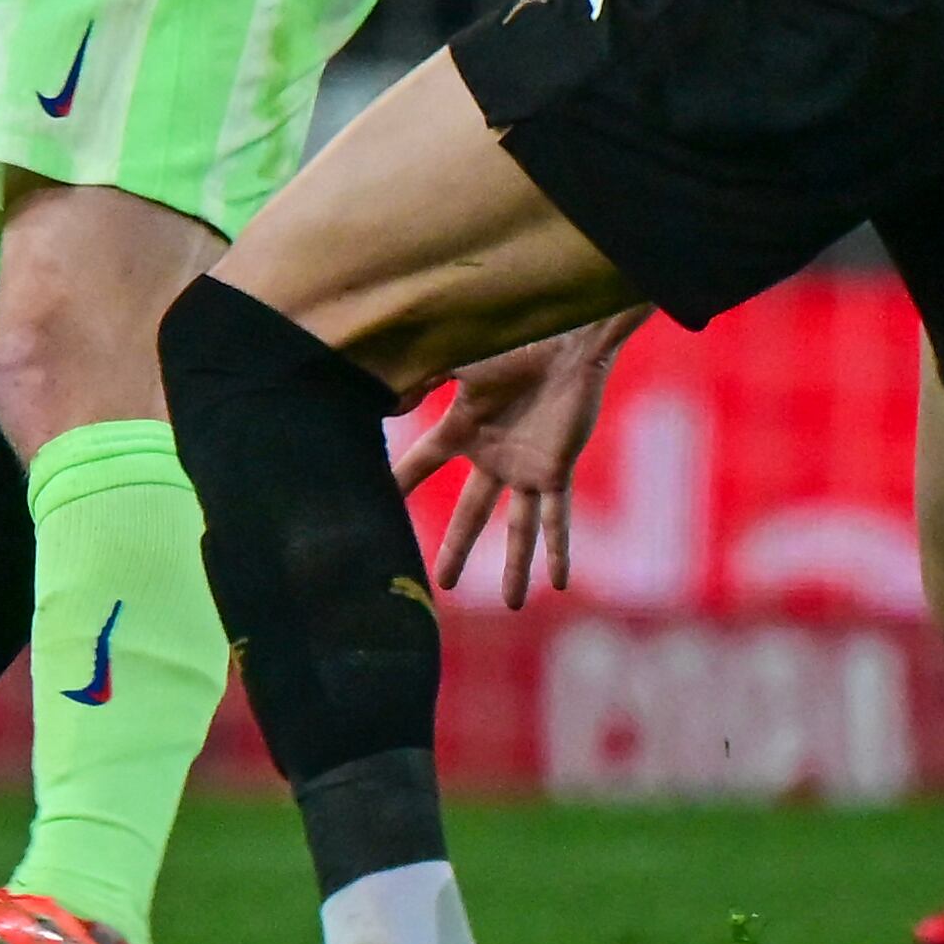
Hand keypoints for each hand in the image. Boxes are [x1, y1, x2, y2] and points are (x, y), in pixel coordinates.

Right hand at [390, 320, 634, 609]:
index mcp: (462, 429)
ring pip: (517, 528)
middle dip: (457, 549)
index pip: (421, 464)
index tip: (375, 508)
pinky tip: (559, 582)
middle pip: (472, 514)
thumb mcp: (461, 362)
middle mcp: (492, 456)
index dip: (399, 484)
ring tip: (513, 604)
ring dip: (515, 566)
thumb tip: (385, 400)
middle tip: (442, 585)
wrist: (568, 339)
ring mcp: (526, 468)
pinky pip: (556, 518)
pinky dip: (558, 549)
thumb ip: (424, 379)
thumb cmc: (515, 343)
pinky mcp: (556, 469)